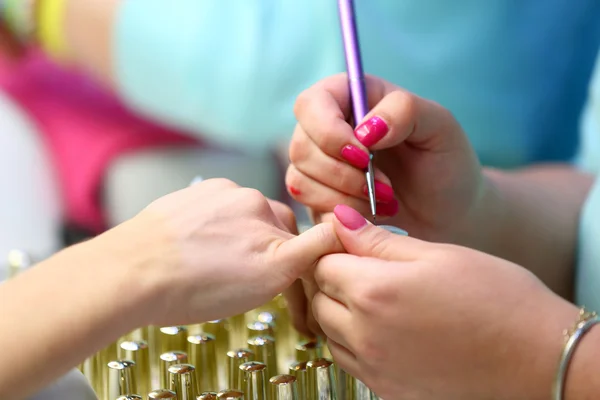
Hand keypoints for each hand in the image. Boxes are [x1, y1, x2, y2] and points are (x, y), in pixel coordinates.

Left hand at [104, 178, 341, 326]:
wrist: (130, 274)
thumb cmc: (196, 285)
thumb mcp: (269, 278)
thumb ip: (309, 250)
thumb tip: (339, 229)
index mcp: (269, 212)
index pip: (300, 236)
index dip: (293, 262)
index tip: (278, 278)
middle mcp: (246, 196)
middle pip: (270, 224)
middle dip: (265, 249)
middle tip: (241, 279)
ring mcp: (214, 193)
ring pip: (241, 218)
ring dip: (237, 239)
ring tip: (212, 267)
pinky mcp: (187, 196)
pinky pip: (212, 213)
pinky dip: (211, 231)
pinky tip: (195, 253)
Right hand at [287, 73, 485, 242]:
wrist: (449, 212)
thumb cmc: (445, 162)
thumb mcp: (439, 126)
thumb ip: (404, 111)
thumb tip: (365, 130)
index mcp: (350, 98)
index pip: (311, 104)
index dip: (329, 132)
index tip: (365, 156)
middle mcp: (327, 129)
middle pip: (300, 146)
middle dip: (342, 173)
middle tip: (385, 188)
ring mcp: (319, 167)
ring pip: (300, 180)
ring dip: (343, 197)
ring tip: (385, 202)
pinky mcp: (319, 200)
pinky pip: (309, 209)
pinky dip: (342, 216)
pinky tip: (373, 216)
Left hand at [311, 205, 577, 399]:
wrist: (536, 356)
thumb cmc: (495, 295)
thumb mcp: (436, 254)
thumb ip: (378, 240)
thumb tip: (339, 219)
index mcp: (374, 290)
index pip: (322, 263)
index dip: (334, 249)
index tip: (352, 245)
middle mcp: (365, 333)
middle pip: (318, 298)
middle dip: (332, 278)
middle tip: (363, 268)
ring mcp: (374, 367)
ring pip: (327, 331)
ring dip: (338, 311)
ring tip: (374, 298)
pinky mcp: (387, 390)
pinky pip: (348, 360)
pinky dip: (352, 341)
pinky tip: (382, 328)